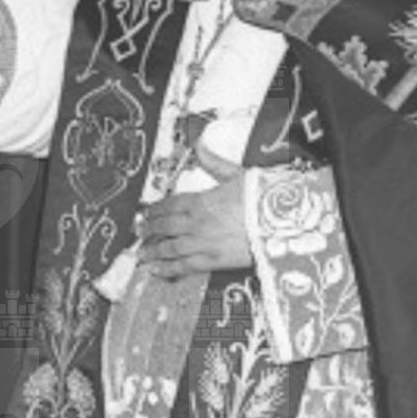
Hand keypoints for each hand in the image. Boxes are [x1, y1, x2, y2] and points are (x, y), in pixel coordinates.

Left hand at [138, 142, 251, 278]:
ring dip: (153, 251)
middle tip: (139, 232)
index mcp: (200, 200)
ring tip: (142, 255)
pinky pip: (184, 266)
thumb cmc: (261, 198)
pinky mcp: (212, 261)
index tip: (147, 212)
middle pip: (164, 227)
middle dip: (149, 230)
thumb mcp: (237, 175)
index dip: (156, 210)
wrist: (278, 223)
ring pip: (169, 248)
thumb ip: (215, 163)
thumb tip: (200, 146)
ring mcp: (201, 243)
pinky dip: (168, 269)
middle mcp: (195, 222)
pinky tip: (157, 271)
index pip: (169, 205)